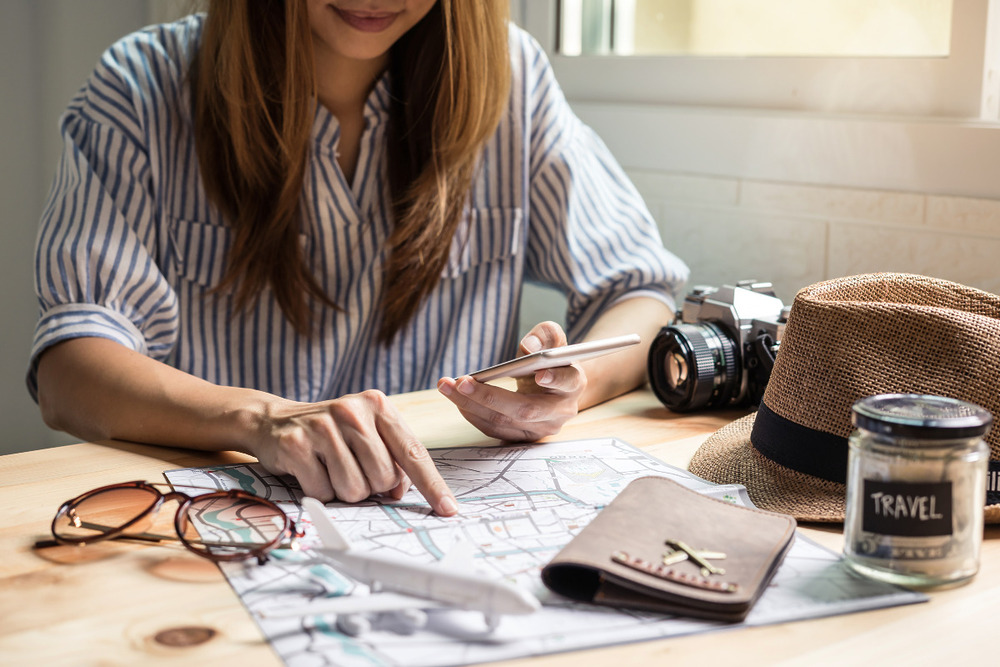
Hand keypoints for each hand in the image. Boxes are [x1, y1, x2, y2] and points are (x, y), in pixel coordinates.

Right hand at [249, 390, 457, 515]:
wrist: (274, 420)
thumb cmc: (332, 433)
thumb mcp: (366, 432)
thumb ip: (392, 456)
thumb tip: (401, 492)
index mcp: (378, 405)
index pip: (413, 452)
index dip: (432, 485)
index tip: (448, 508)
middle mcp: (353, 411)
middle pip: (384, 478)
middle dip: (371, 486)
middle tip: (352, 469)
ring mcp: (323, 427)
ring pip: (355, 489)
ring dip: (344, 491)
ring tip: (331, 469)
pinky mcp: (296, 445)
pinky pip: (323, 492)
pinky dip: (320, 492)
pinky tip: (311, 470)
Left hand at [436, 321, 586, 441]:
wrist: (554, 388)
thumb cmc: (550, 360)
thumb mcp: (552, 341)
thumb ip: (546, 336)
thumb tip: (530, 346)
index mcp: (573, 383)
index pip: (568, 381)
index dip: (556, 379)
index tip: (540, 374)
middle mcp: (560, 412)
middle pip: (525, 409)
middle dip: (490, 396)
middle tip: (461, 382)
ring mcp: (541, 429)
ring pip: (503, 422)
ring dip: (471, 405)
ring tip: (446, 386)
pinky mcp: (522, 438)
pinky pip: (494, 429)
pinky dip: (472, 413)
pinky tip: (456, 397)